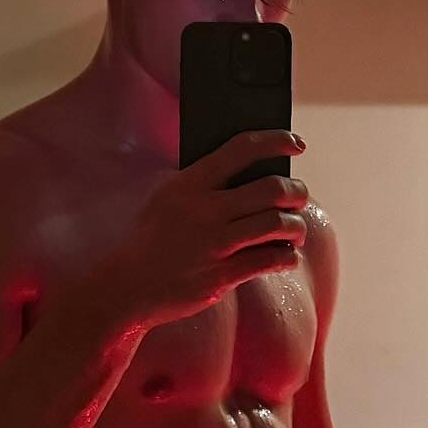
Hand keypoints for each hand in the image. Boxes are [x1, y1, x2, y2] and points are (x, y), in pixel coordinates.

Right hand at [83, 130, 309, 335]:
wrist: (127, 286)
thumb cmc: (152, 238)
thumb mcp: (167, 198)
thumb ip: (202, 182)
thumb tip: (251, 170)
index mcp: (190, 184)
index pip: (242, 149)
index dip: (277, 141)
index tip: (297, 145)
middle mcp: (205, 210)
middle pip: (271, 188)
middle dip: (297, 191)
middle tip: (300, 195)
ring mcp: (215, 244)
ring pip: (277, 224)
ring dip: (297, 225)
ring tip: (296, 229)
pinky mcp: (222, 276)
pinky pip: (271, 259)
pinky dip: (287, 256)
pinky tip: (286, 255)